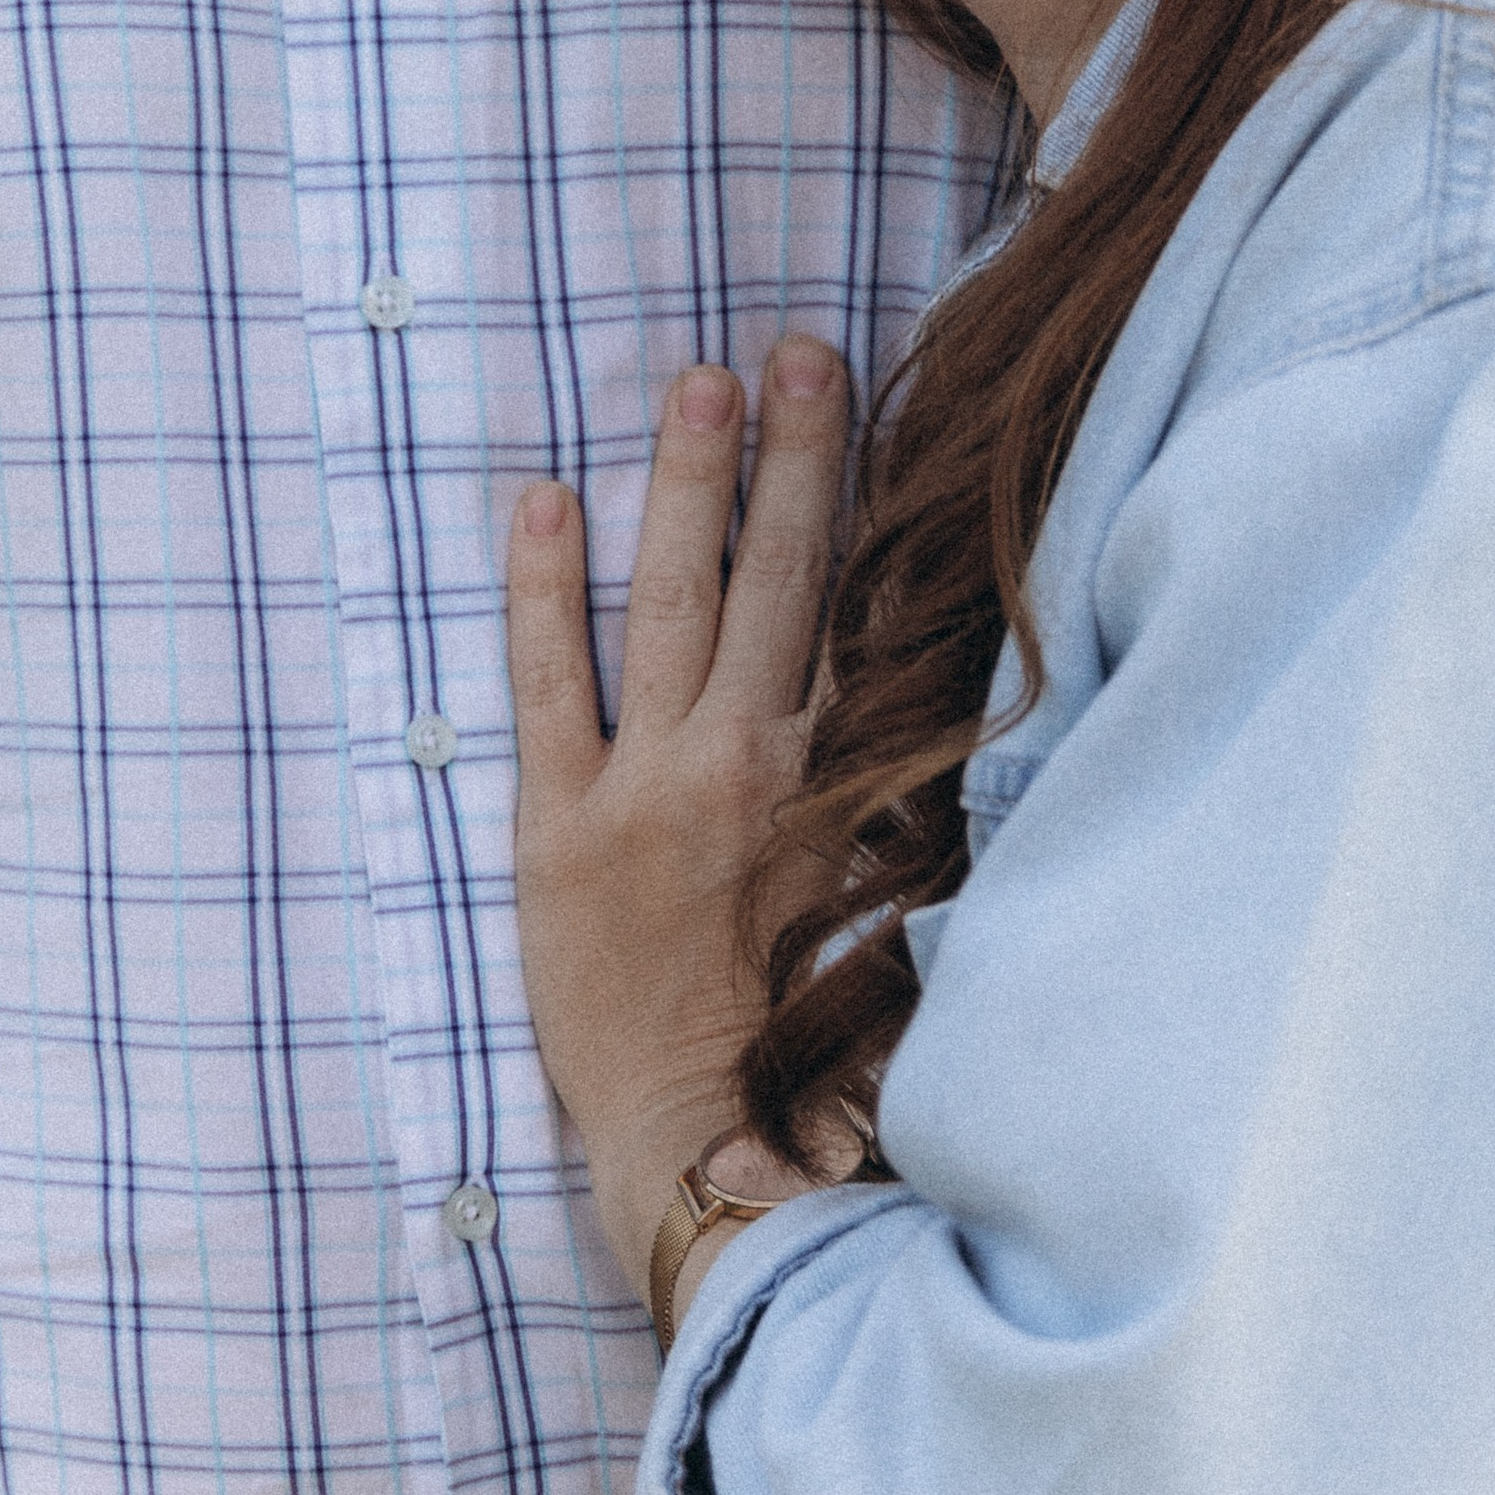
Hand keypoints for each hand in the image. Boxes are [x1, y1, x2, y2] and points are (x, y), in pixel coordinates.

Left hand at [507, 335, 850, 1296]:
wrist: (700, 1146)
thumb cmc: (811, 1038)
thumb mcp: (894, 904)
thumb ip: (913, 792)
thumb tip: (951, 687)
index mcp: (839, 781)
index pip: (857, 606)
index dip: (866, 499)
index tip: (880, 398)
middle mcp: (751, 762)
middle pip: (779, 575)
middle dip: (790, 454)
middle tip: (792, 348)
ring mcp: (649, 785)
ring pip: (675, 601)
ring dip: (689, 484)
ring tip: (696, 381)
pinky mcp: (558, 827)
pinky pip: (547, 683)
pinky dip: (543, 588)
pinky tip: (546, 499)